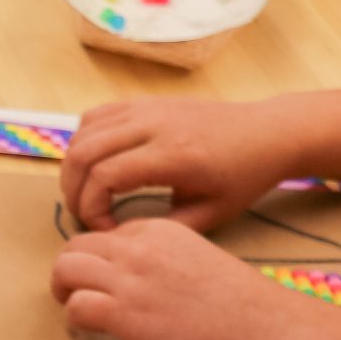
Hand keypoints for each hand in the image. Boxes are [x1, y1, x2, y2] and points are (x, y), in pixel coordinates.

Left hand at [50, 218, 305, 339]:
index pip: (107, 235)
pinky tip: (93, 330)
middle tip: (75, 293)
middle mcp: (140, 246)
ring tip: (75, 308)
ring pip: (65, 269)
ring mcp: (131, 278)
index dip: (99, 259)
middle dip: (70, 270)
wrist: (264, 325)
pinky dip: (75, 319)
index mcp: (160, 229)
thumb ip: (165, 260)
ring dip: (63, 290)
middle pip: (76, 246)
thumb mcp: (199, 259)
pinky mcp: (125, 313)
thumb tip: (139, 280)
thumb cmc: (241, 302)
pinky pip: (75, 307)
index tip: (106, 280)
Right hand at [62, 97, 296, 231]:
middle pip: (84, 152)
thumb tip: (117, 237)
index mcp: (173, 154)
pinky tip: (96, 166)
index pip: (105, 176)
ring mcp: (148, 107)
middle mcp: (155, 124)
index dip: (91, 209)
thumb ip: (160, 229)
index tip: (105, 230)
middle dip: (73, 190)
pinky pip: (95, 116)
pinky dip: (84, 142)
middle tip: (84, 215)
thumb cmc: (242, 177)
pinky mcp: (145, 102)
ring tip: (85, 194)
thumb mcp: (208, 216)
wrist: (267, 133)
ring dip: (73, 166)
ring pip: (83, 132)